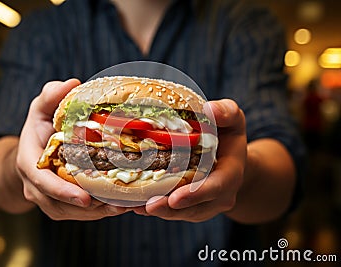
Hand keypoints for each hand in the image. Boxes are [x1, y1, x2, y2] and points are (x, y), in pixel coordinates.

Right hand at [16, 79, 127, 219]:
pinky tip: (118, 206)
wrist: (31, 148)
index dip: (62, 191)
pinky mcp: (58, 203)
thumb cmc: (39, 125)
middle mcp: (34, 185)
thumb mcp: (41, 107)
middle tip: (116, 206)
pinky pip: (76, 213)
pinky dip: (96, 212)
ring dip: (95, 214)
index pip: (42, 181)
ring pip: (69, 212)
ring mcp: (46, 197)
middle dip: (87, 208)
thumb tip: (72, 84)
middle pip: (58, 204)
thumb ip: (52, 96)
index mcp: (30, 162)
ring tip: (123, 207)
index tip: (85, 197)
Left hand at [133, 99, 246, 221]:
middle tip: (148, 206)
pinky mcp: (191, 207)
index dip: (196, 194)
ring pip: (181, 213)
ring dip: (159, 211)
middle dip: (170, 208)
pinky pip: (174, 211)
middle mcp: (219, 195)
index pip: (215, 187)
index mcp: (230, 174)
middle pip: (194, 207)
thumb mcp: (233, 119)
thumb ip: (226, 112)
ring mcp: (205, 204)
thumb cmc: (229, 135)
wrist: (232, 159)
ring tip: (136, 207)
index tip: (175, 198)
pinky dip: (155, 209)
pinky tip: (135, 205)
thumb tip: (209, 109)